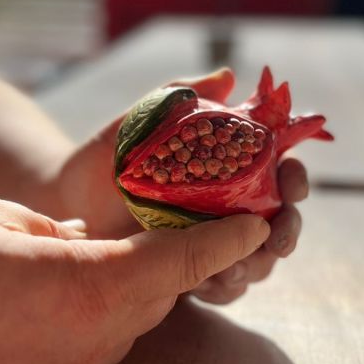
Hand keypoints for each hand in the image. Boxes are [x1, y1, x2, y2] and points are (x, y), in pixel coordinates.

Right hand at [0, 191, 267, 363]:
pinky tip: (56, 300)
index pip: (180, 259)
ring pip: (125, 324)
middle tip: (177, 225)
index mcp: (84, 287)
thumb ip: (47, 223)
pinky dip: (93, 319)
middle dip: (175, 260)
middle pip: (158, 293)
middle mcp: (90, 342)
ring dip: (128, 290)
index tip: (259, 224)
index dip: (225, 238)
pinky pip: (89, 350)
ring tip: (107, 260)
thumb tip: (80, 238)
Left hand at [57, 69, 309, 303]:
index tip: (292, 184)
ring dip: (258, 264)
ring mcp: (213, 239)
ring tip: (239, 267)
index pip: (279, 169)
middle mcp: (230, 204)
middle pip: (280, 219)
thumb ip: (183, 94)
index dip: (295, 177)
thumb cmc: (108, 154)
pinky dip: (226, 287)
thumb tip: (227, 76)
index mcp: (231, 166)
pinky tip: (214, 284)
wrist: (69, 198)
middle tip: (277, 240)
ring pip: (258, 258)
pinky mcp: (192, 270)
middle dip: (287, 230)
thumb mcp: (143, 119)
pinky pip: (224, 285)